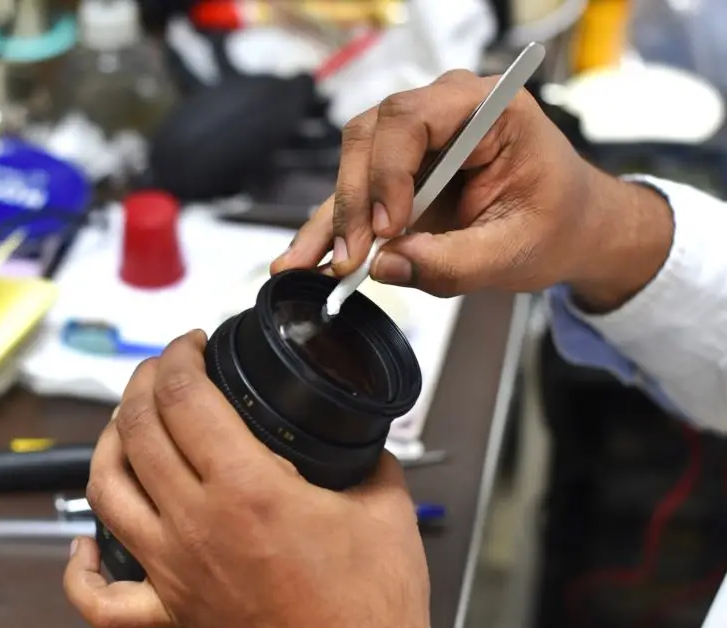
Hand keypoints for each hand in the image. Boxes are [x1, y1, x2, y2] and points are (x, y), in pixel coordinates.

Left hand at [64, 331, 442, 627]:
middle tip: (163, 370)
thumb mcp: (384, 505)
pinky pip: (101, 600)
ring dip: (106, 445)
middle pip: (137, 430)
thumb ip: (363, 454)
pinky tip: (85, 544)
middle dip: (143, 382)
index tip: (192, 346)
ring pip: (104, 493)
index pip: (185, 398)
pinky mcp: (173, 610)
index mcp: (248, 490)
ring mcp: (175, 569)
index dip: (180, 356)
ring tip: (125, 425)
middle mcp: (198, 524)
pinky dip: (80, 570)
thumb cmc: (372, 605)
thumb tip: (352, 432)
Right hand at [272, 70, 673, 311]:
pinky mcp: (400, 176)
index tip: (388, 226)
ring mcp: (417, 144)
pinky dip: (332, 228)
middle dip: (355, 200)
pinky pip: (356, 195)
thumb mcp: (516, 251)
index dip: (389, 171)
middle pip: (372, 137)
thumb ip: (453, 262)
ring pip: (354, 164)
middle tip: (351, 257)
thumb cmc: (559, 223)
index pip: (413, 118)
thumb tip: (387, 266)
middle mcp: (445, 113)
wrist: (572, 229)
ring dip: (332, 217)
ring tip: (310, 264)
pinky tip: (308, 258)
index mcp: (487, 108)